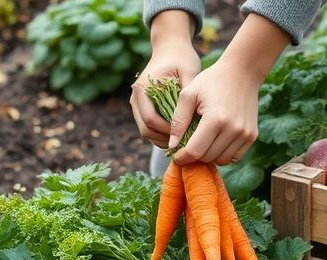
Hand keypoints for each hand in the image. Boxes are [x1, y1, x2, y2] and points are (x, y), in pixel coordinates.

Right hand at [130, 14, 200, 147]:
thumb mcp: (188, 72)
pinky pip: (150, 127)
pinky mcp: (144, 108)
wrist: (170, 47)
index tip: (186, 135)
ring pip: (146, 131)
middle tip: (185, 144)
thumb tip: (190, 120)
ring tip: (183, 142)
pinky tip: (179, 135)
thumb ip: (187, 94)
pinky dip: (162, 134)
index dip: (167, 131)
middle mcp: (136, 98)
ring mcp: (138, 104)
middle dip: (164, 139)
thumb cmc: (181, 58)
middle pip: (145, 130)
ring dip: (163, 139)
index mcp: (142, 89)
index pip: (150, 119)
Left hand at [169, 59, 260, 165]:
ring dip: (208, 157)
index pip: (195, 151)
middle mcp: (233, 129)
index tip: (176, 156)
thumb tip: (171, 145)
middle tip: (187, 149)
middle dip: (194, 157)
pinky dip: (222, 155)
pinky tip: (214, 144)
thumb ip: (178, 120)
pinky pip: (234, 157)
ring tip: (201, 145)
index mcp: (215, 119)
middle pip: (208, 157)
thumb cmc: (212, 80)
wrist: (243, 71)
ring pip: (221, 160)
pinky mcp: (252, 135)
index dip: (182, 157)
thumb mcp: (189, 94)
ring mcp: (245, 134)